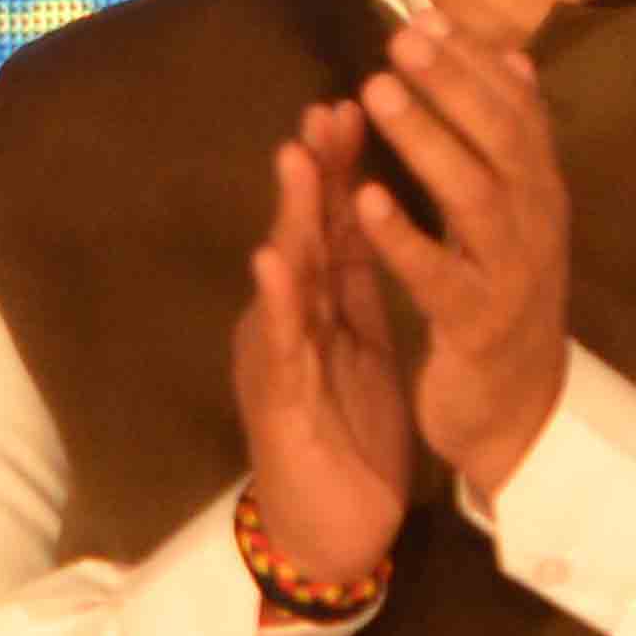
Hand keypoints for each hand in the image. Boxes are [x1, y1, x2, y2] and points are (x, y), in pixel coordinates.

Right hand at [227, 98, 424, 596]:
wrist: (329, 529)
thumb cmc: (346, 439)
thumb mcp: (359, 348)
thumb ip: (356, 285)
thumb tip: (363, 216)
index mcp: (323, 309)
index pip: (337, 226)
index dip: (347, 168)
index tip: (360, 106)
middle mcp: (292, 322)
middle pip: (307, 235)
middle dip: (318, 171)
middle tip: (327, 105)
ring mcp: (280, 358)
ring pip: (285, 278)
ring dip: (290, 216)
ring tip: (296, 157)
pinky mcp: (279, 401)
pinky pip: (281, 346)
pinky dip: (277, 301)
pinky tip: (272, 259)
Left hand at [346, 12, 579, 493]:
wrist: (519, 412)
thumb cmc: (503, 304)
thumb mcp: (511, 215)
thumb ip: (506, 142)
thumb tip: (513, 57)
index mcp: (540, 193)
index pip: (515, 110)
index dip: (473, 63)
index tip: (425, 17)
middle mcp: (536, 224)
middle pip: (500, 140)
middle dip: (451, 85)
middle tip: (399, 40)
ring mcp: (511, 275)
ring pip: (475, 196)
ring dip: (426, 141)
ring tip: (377, 93)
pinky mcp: (477, 327)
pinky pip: (440, 276)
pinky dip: (404, 237)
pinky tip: (366, 200)